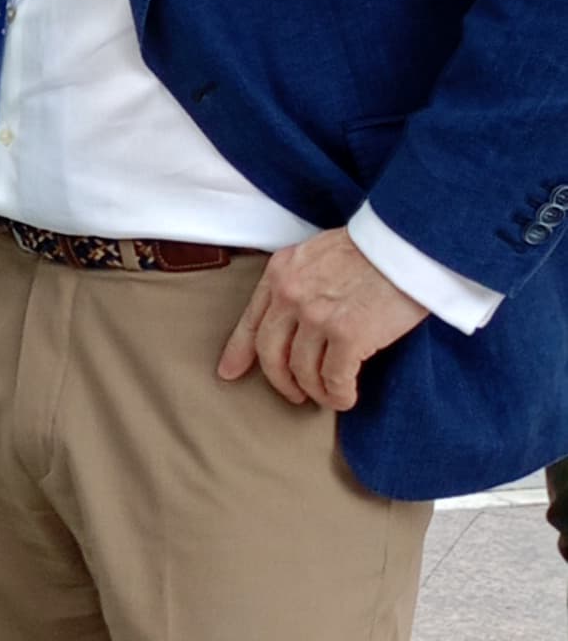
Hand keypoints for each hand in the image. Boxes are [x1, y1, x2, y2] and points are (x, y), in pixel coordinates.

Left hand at [218, 229, 425, 413]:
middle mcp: (291, 295)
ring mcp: (317, 317)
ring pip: (302, 370)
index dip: (238, 352)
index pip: (251, 320)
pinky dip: (338, 395)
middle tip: (293, 394)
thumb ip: (300, 279)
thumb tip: (295, 313)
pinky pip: (333, 379)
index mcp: (281, 272)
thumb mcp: (319, 252)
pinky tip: (345, 398)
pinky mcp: (348, 336)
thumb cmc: (374, 247)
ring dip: (314, 390)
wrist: (410, 242)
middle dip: (280, 380)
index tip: (229, 372)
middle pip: (271, 352)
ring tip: (328, 395)